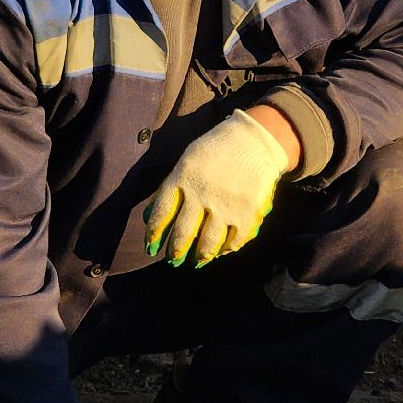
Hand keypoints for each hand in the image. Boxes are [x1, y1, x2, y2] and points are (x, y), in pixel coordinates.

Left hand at [143, 107, 290, 266]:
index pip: (161, 214)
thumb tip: (148, 218)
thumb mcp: (186, 162)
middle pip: (183, 233)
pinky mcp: (247, 213)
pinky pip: (234, 242)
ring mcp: (225, 205)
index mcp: (182, 178)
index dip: (154, 235)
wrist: (255, 141)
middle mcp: (201, 194)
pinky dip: (226, 250)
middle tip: (174, 260)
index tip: (151, 248)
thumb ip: (168, 189)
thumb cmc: (215, 152)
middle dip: (175, 251)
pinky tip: (221, 251)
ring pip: (207, 244)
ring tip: (196, 261)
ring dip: (200, 256)